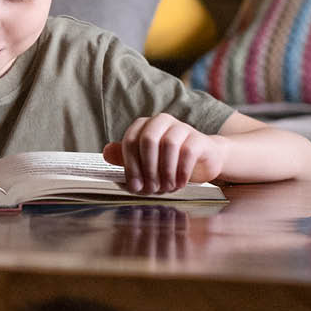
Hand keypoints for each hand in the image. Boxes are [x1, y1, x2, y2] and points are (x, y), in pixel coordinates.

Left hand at [103, 113, 225, 193]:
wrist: (204, 159)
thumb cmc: (170, 161)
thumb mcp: (145, 161)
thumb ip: (125, 157)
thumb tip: (106, 153)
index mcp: (144, 125)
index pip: (130, 141)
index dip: (131, 166)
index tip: (135, 186)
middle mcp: (161, 121)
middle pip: (148, 140)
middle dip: (148, 168)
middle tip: (151, 189)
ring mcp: (181, 127)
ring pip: (169, 144)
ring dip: (165, 171)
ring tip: (166, 187)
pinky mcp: (198, 138)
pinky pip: (187, 152)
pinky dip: (181, 172)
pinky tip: (179, 183)